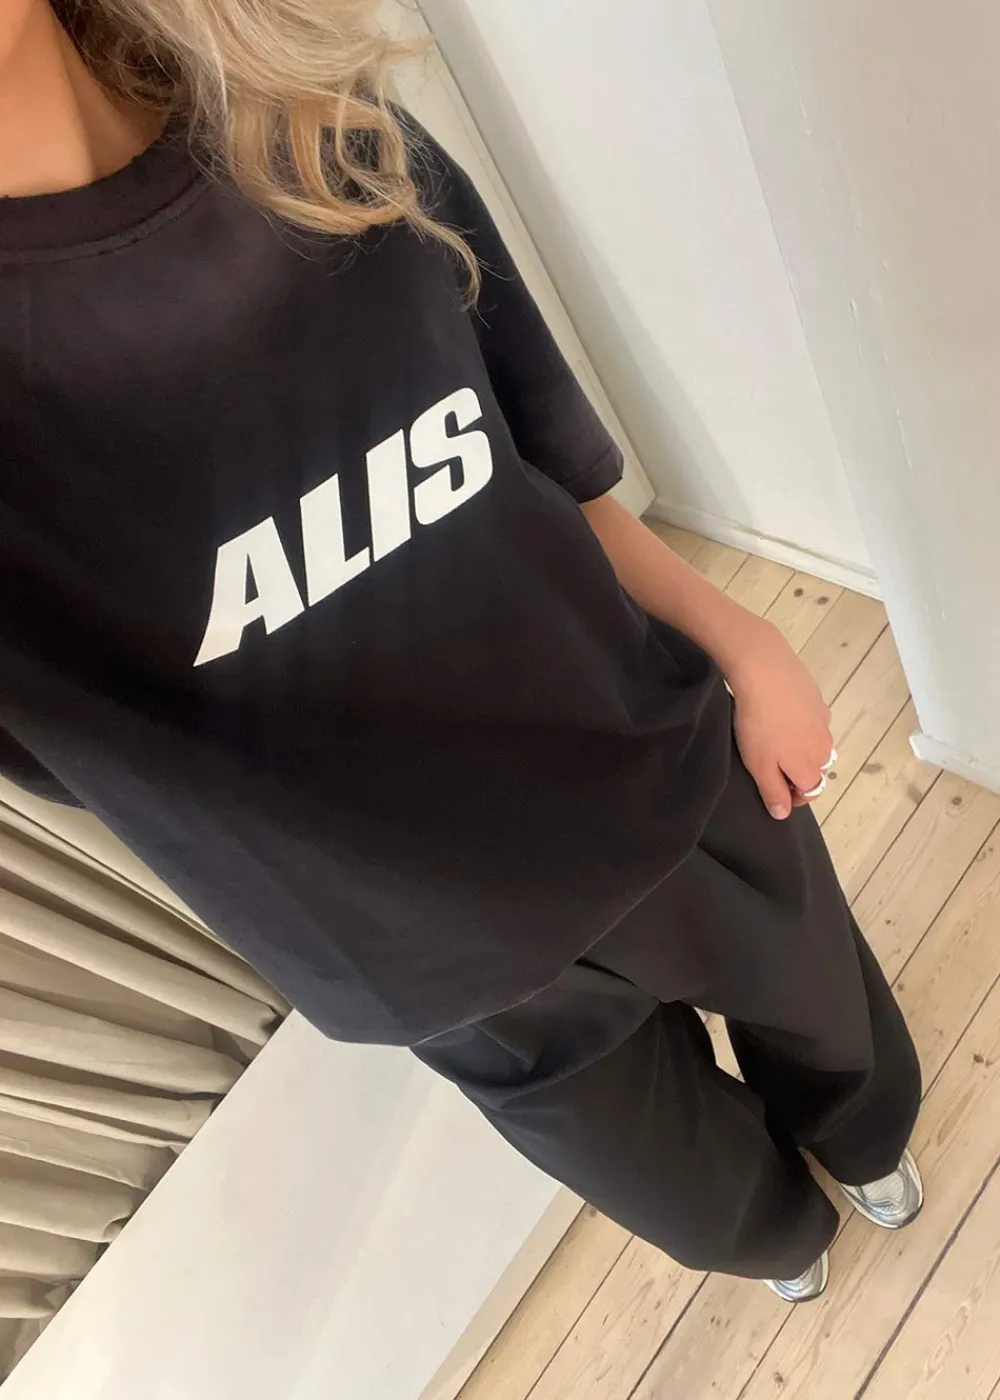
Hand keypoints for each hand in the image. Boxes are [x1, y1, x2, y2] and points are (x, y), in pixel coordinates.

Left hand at [725, 618, 833, 819]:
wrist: (765, 671)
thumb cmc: (759, 723)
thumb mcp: (759, 765)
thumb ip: (773, 792)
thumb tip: (783, 814)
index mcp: (811, 767)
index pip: (811, 792)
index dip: (793, 796)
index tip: (774, 788)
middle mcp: (825, 747)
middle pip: (815, 769)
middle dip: (797, 772)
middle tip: (769, 761)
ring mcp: (824, 721)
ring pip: (815, 744)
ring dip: (799, 747)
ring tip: (773, 736)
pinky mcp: (818, 700)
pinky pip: (812, 721)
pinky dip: (800, 723)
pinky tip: (779, 714)